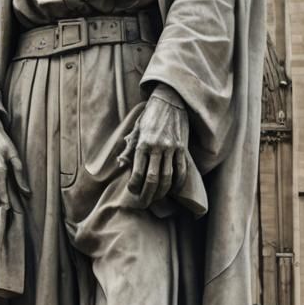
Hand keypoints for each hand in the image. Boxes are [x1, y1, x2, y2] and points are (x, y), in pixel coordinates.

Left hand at [119, 89, 188, 207]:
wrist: (170, 100)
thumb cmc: (150, 115)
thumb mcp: (136, 128)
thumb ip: (129, 147)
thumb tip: (121, 163)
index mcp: (142, 143)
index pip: (137, 172)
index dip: (134, 186)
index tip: (132, 191)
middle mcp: (157, 147)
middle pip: (152, 179)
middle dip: (147, 195)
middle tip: (143, 204)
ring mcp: (171, 148)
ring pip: (167, 178)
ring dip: (161, 192)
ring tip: (156, 199)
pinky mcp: (182, 148)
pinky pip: (181, 170)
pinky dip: (177, 183)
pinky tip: (173, 189)